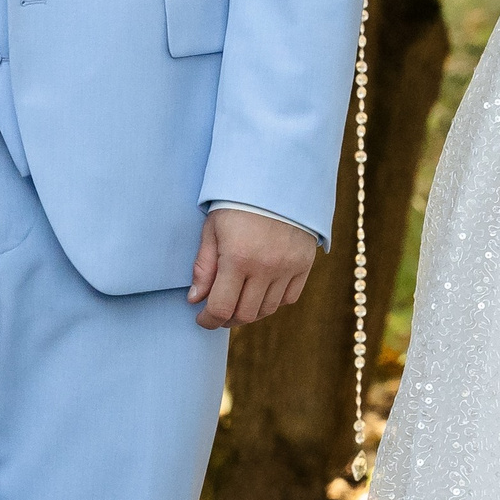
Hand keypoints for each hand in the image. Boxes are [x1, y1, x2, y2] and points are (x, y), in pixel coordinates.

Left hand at [188, 207, 317, 328]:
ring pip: (267, 310)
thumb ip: (204, 266)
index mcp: (237, 257)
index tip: (202, 318)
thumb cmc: (237, 202)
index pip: (221, 308)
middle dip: (227, 319)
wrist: (279, 179)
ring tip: (238, 301)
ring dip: (250, 312)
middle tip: (218, 311)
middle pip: (245, 314)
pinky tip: (261, 291)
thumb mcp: (213, 228)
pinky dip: (273, 301)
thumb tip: (195, 300)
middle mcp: (265, 267)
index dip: (208, 320)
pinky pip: (289, 298)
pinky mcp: (304, 264)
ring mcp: (288, 267)